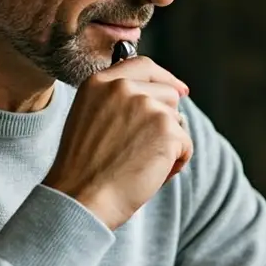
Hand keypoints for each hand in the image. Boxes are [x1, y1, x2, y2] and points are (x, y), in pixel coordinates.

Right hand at [43, 56, 193, 229]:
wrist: (80, 199)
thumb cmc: (83, 171)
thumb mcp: (89, 120)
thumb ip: (116, 102)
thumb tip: (165, 96)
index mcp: (98, 83)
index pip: (143, 66)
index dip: (165, 78)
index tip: (180, 90)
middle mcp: (122, 87)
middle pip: (168, 94)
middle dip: (166, 122)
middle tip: (142, 152)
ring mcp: (146, 106)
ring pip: (178, 121)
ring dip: (168, 145)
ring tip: (140, 166)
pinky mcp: (166, 128)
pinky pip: (186, 145)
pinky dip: (175, 164)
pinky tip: (149, 176)